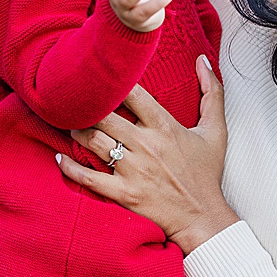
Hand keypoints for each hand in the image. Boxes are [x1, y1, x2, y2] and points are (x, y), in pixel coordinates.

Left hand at [57, 56, 237, 253]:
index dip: (113, 83)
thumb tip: (203, 59)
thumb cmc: (205, 173)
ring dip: (76, 131)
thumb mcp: (216, 131)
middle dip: (86, 106)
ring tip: (69, 124)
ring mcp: (133, 170)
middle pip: (105, 115)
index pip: (133, 94)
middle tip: (74, 101)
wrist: (202, 216)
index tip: (99, 77)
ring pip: (93, 141)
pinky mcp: (123, 193)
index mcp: (164, 127)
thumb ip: (212, 93)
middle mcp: (146, 145)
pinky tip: (60, 157)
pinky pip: (88, 177)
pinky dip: (70, 167)